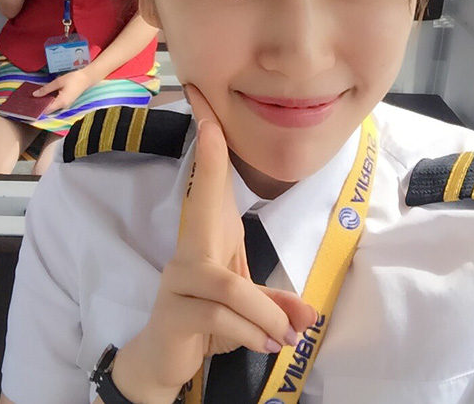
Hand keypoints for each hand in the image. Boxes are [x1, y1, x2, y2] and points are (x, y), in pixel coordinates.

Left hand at [33, 68, 93, 113]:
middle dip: (40, 105)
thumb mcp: (58, 82)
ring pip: (52, 106)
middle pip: (49, 109)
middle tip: (30, 100)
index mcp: (61, 102)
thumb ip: (46, 89)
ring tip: (35, 97)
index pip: (46, 110)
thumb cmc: (74, 79)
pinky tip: (45, 95)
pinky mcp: (67, 102)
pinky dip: (50, 100)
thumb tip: (34, 94)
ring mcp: (66, 105)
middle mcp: (63, 106)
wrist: (87, 78)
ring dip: (45, 102)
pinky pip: (56, 104)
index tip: (29, 105)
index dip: (38, 109)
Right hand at [111, 85, 316, 402]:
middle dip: (210, 161)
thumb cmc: (206, 322)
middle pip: (202, 202)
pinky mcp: (173, 313)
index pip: (210, 188)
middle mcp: (188, 252)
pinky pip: (219, 316)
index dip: (211, 151)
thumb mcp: (248, 311)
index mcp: (207, 241)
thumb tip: (309, 315)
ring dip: (265, 312)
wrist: (165, 361)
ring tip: (286, 336)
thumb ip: (274, 304)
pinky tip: (266, 345)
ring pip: (228, 285)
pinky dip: (251, 332)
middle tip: (208, 122)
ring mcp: (177, 281)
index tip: (208, 111)